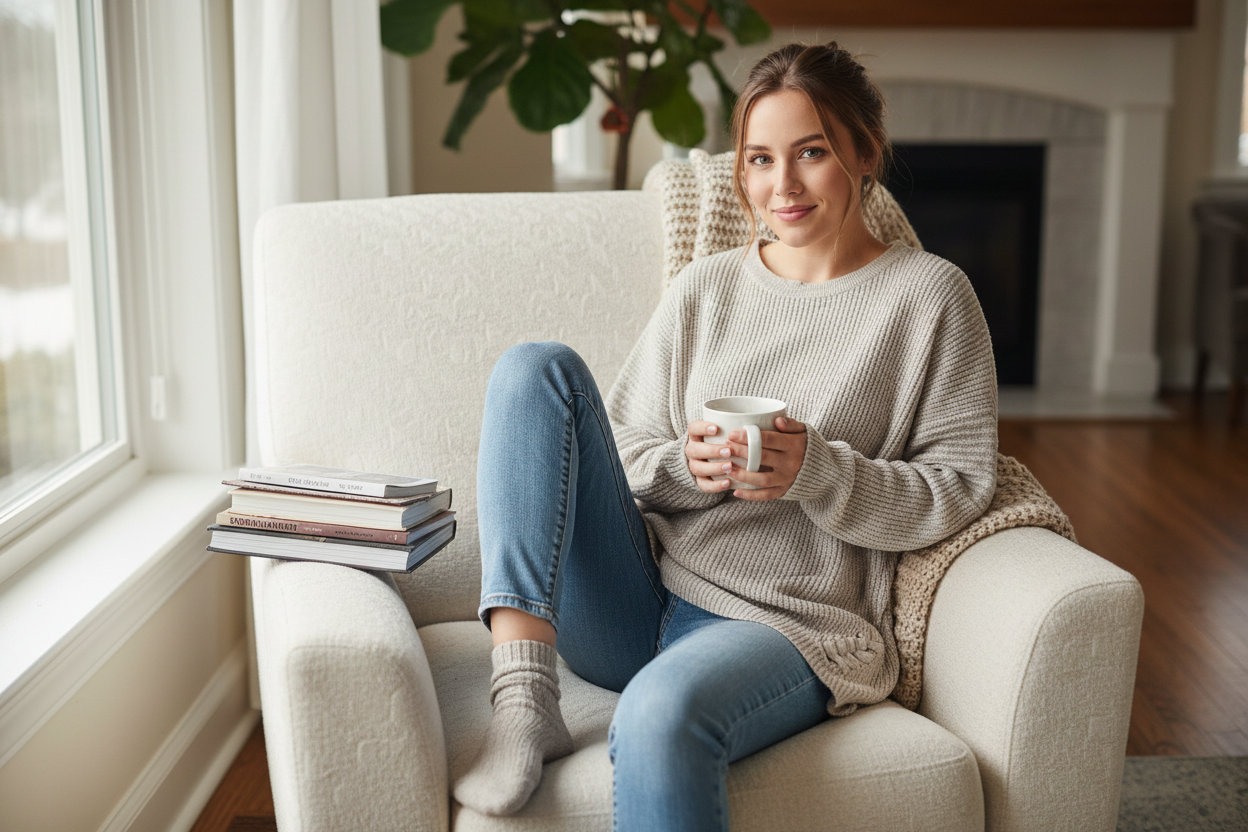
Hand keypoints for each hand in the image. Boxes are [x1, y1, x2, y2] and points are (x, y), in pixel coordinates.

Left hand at [684, 417, 807, 499]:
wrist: (825, 470)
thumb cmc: (808, 445)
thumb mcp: (804, 431)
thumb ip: (791, 424)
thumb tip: (777, 420)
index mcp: (794, 445)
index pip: (768, 440)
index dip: (749, 437)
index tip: (732, 434)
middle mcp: (791, 463)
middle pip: (762, 458)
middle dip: (741, 453)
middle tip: (725, 448)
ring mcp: (787, 479)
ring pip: (762, 479)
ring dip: (743, 475)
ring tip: (727, 468)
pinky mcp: (785, 491)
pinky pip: (766, 495)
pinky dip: (751, 495)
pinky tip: (736, 492)